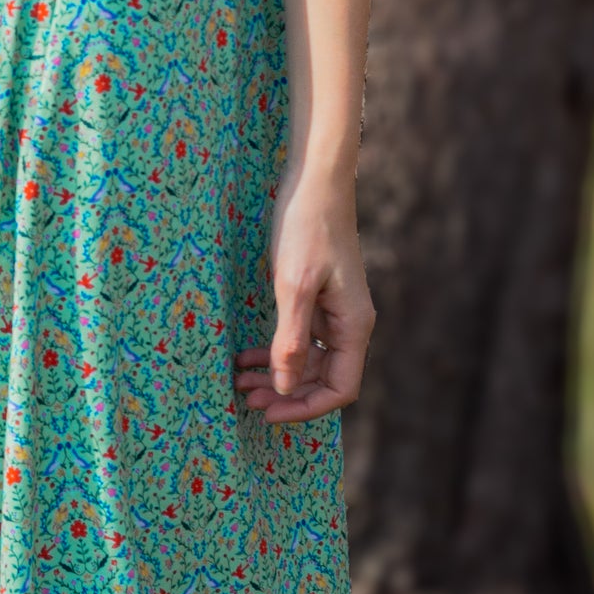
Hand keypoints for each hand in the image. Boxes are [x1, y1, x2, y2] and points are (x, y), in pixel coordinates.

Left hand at [234, 170, 373, 422]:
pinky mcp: (317, 297)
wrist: (314, 181)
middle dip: (285, 393)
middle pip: (322, 379)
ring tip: (240, 382)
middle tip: (245, 398)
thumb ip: (290, 339)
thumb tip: (286, 388)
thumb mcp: (293, 286)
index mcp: (353, 326)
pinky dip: (274, 349)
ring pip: (307, 360)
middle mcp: (349, 324)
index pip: (340, 389)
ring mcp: (333, 311)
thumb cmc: (307, 229)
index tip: (269, 411)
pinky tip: (245, 355)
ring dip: (276, 373)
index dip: (306, 407)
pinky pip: (299, 337)